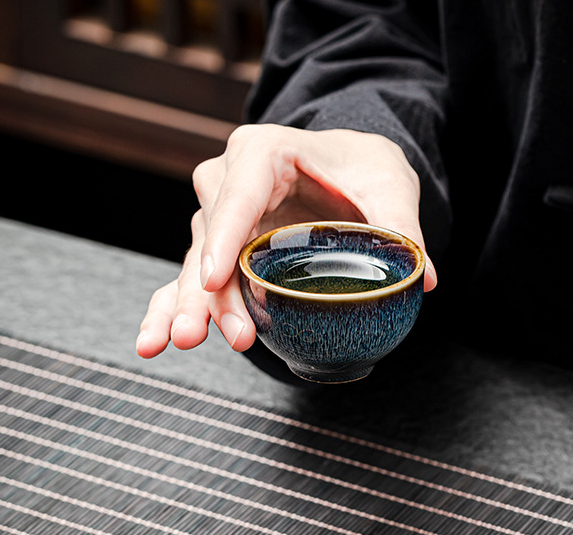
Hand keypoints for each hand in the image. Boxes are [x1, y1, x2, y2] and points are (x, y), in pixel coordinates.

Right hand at [136, 124, 436, 358]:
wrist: (343, 168)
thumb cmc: (359, 166)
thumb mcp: (388, 183)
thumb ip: (401, 225)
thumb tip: (421, 278)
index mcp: (261, 152)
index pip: (237, 194)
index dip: (224, 238)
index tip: (212, 279)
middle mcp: (226, 183)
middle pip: (210, 240)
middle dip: (202, 293)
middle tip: (199, 334)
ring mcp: (219, 220)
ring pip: (196, 268)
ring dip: (188, 309)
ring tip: (179, 344)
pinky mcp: (220, 252)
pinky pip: (188, 281)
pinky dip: (169, 309)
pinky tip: (152, 342)